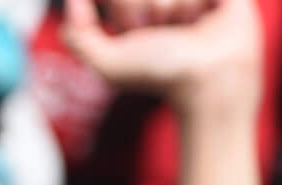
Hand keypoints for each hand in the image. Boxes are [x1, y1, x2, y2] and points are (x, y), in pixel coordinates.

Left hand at [62, 0, 261, 114]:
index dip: (123, 8)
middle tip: (159, 29)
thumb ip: (79, 35)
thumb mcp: (107, 63)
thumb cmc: (160, 75)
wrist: (209, 80)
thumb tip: (72, 1)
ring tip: (185, 24)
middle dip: (141, 6)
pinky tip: (206, 13)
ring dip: (173, 5)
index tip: (134, 28)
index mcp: (131, 7)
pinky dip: (196, 0)